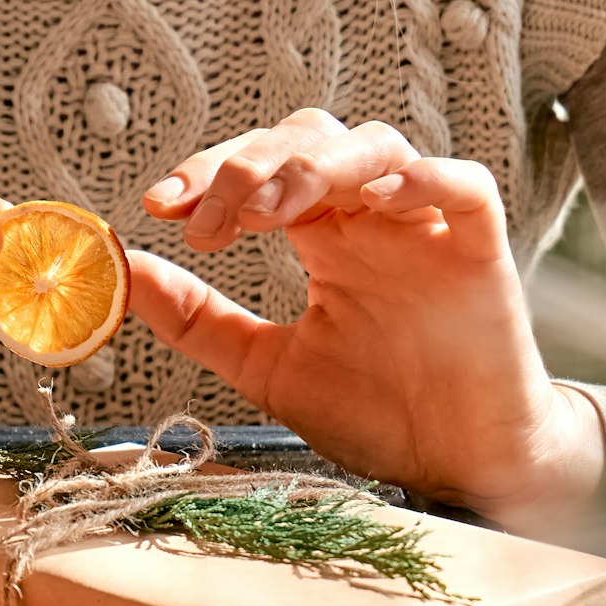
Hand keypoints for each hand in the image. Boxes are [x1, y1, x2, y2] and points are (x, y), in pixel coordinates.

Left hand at [130, 110, 605, 531]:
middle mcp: (370, 219)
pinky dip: (421, 178)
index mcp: (322, 237)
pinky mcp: (480, 249)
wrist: (457, 466)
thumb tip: (125, 272)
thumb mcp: (265, 367)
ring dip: (313, 166)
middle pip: (309, 140)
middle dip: (248, 165)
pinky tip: (377, 200)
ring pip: (376, 146)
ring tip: (266, 214)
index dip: (208, 173)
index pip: (261, 169)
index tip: (159, 206)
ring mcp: (426, 228)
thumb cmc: (374, 411)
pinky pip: (462, 185)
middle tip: (206, 219)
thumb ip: (198, 319)